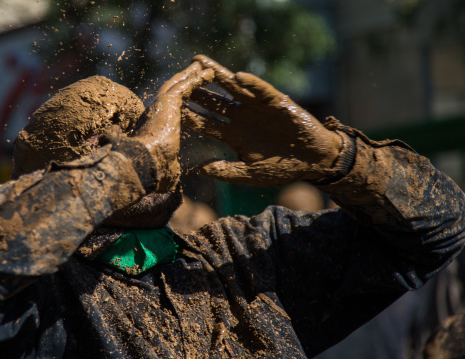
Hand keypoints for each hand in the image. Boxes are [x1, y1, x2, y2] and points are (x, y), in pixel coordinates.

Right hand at [132, 62, 213, 191]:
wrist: (140, 166)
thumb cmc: (150, 174)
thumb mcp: (164, 172)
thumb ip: (168, 170)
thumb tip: (170, 183)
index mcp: (154, 126)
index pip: (169, 109)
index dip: (179, 101)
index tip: (186, 96)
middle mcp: (155, 111)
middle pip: (173, 92)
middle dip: (185, 81)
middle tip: (195, 72)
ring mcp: (160, 105)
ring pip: (178, 85)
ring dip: (192, 75)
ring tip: (204, 67)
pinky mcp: (167, 102)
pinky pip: (184, 86)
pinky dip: (196, 78)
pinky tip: (208, 73)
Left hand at [183, 55, 343, 186]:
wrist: (312, 161)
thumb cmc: (281, 169)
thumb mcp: (250, 174)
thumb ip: (225, 171)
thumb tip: (197, 169)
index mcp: (233, 135)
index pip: (205, 123)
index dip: (188, 116)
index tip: (169, 109)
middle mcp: (241, 118)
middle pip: (213, 101)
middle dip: (195, 90)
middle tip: (176, 78)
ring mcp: (256, 108)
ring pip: (233, 88)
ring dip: (217, 75)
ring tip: (200, 62)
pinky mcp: (276, 101)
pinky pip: (261, 90)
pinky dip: (251, 84)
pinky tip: (237, 77)